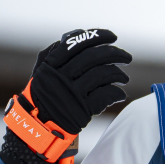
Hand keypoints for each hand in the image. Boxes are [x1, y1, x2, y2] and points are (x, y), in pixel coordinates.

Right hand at [1, 29, 130, 163]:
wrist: (37, 128)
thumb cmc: (43, 97)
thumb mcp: (42, 73)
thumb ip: (54, 54)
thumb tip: (73, 35)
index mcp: (51, 65)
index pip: (77, 43)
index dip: (97, 36)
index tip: (112, 36)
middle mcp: (61, 77)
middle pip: (94, 57)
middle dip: (115, 53)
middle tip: (127, 56)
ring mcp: (72, 93)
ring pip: (103, 74)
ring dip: (119, 74)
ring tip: (124, 77)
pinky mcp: (83, 110)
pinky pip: (107, 95)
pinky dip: (117, 92)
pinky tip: (120, 93)